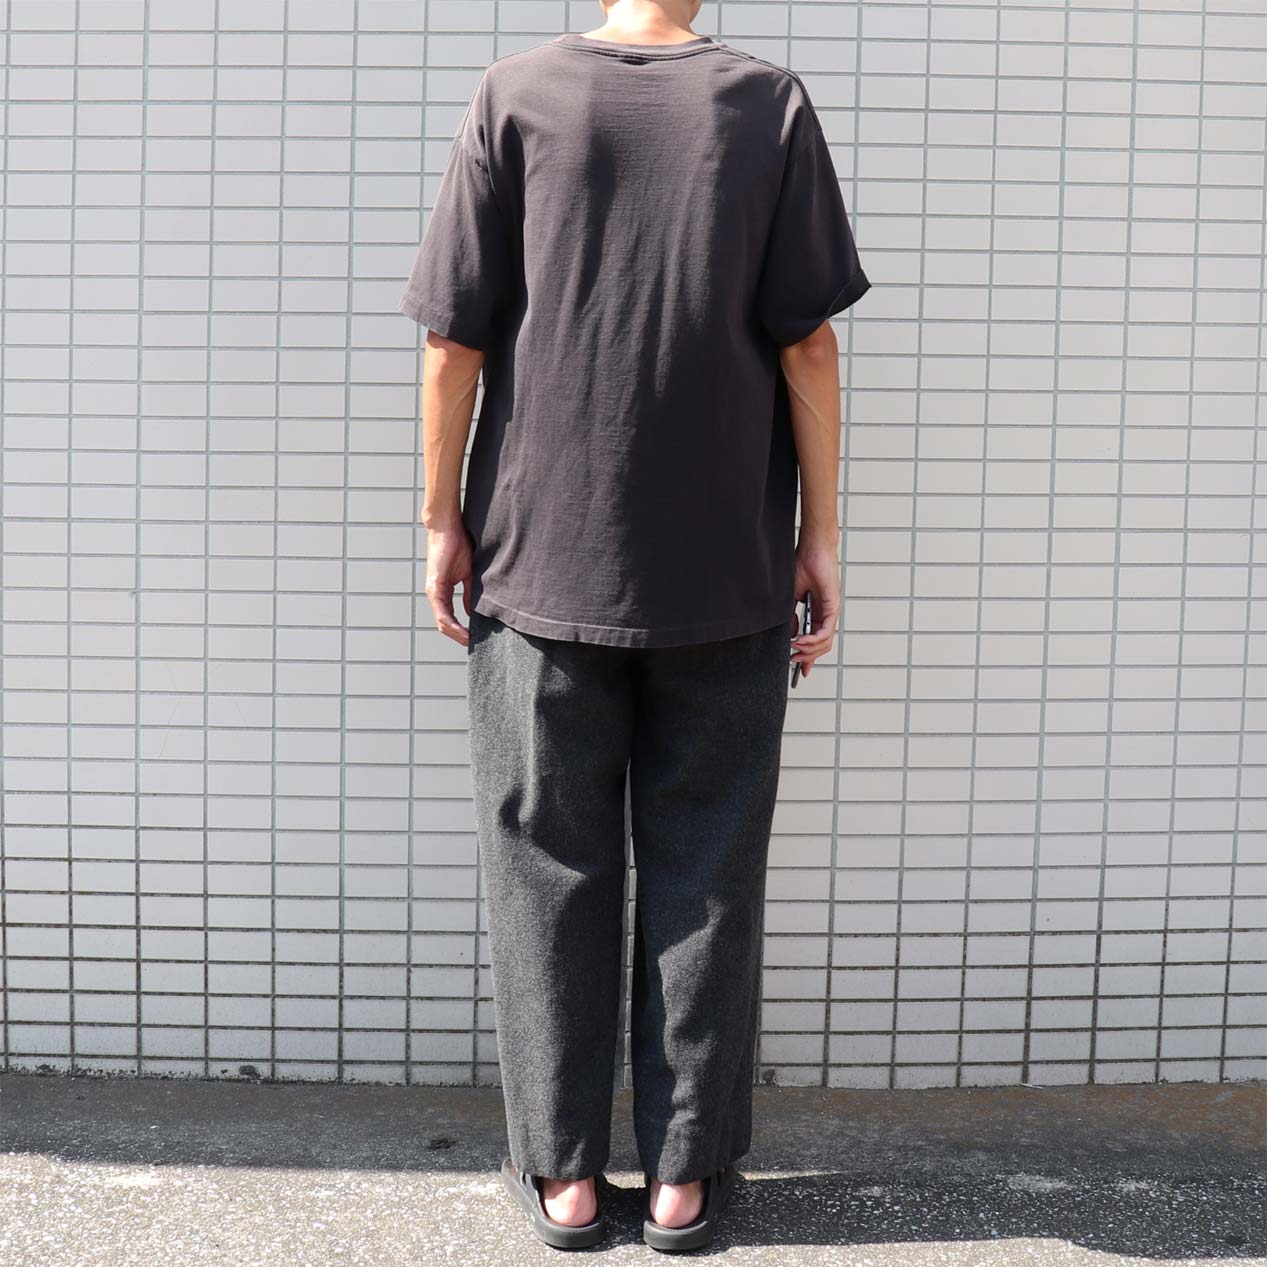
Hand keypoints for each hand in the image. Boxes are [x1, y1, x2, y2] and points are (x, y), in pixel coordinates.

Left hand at [424, 519, 473, 645]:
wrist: (448, 527)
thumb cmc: (458, 545)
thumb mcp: (468, 574)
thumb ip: (470, 594)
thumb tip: (473, 611)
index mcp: (442, 591)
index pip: (449, 618)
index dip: (461, 631)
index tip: (475, 639)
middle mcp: (435, 594)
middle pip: (445, 625)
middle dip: (459, 638)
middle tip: (474, 646)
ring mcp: (433, 592)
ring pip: (442, 623)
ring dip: (457, 635)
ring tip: (470, 642)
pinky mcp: (435, 587)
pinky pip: (443, 613)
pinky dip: (454, 625)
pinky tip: (465, 632)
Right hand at [790, 536, 840, 679]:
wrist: (811, 550)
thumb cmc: (802, 567)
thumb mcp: (790, 598)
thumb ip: (791, 618)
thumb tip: (791, 635)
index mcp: (816, 613)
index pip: (815, 642)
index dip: (808, 658)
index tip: (800, 671)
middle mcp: (826, 615)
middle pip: (821, 646)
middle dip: (807, 657)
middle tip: (794, 660)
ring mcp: (831, 611)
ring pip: (825, 642)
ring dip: (809, 650)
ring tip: (795, 649)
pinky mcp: (833, 606)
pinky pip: (826, 630)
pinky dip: (813, 639)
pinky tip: (801, 641)